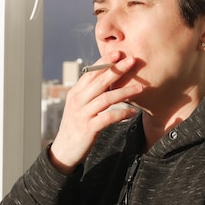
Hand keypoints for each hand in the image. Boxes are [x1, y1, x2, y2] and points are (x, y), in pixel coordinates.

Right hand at [49, 52, 143, 173]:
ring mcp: (82, 114)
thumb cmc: (76, 126)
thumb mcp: (80, 107)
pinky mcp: (88, 129)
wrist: (64, 151)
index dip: (104, 62)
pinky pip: (108, 118)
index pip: (91, 73)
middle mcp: (77, 101)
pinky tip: (133, 112)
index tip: (119, 53)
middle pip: (99, 82)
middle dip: (117, 70)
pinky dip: (122, 114)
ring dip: (124, 91)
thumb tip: (106, 79)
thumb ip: (90, 93)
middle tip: (132, 61)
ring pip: (105, 98)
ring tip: (140, 87)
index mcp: (75, 93)